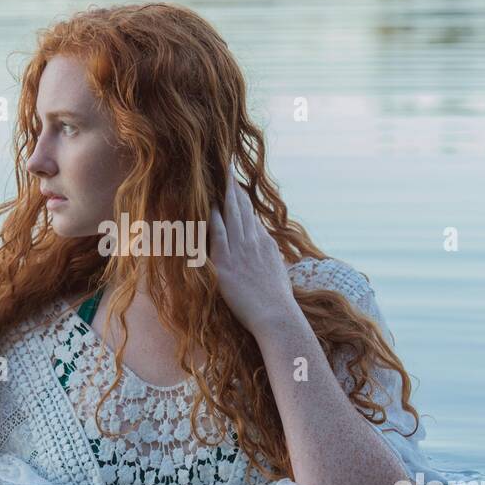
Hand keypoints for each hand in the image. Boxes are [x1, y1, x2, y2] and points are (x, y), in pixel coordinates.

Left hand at [208, 175, 299, 335]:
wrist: (277, 316)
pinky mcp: (226, 263)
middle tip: (225, 167)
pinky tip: (207, 204)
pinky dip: (213, 218)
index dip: (243, 200)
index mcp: (265, 246)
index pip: (251, 217)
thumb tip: (270, 259)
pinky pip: (218, 234)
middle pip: (242, 209)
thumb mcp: (277, 276)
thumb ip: (271, 263)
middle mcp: (254, 243)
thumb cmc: (278, 304)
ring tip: (217, 176)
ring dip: (223, 195)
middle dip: (233, 188)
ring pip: (231, 215)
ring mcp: (240, 252)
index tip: (235, 185)